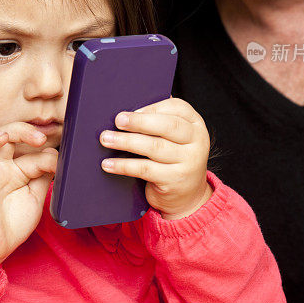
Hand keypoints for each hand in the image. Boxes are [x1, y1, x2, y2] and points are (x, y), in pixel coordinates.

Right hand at [0, 123, 57, 282]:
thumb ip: (44, 176)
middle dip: (21, 130)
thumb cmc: (14, 221)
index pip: (31, 151)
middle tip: (39, 138)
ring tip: (1, 137)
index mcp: (16, 167)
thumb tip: (55, 154)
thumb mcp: (36, 197)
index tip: (59, 164)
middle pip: (3, 136)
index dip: (47, 154)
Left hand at [99, 98, 211, 219]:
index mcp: (196, 125)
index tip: (131, 109)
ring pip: (154, 147)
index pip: (177, 108)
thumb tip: (129, 111)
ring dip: (126, 142)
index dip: (152, 107)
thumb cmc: (174, 158)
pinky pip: (145, 169)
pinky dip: (124, 165)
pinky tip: (109, 164)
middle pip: (168, 126)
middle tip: (118, 120)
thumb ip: (160, 121)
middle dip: (139, 122)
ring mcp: (189, 162)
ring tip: (106, 139)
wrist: (188, 195)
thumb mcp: (175, 138)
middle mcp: (197, 142)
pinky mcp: (175, 180)